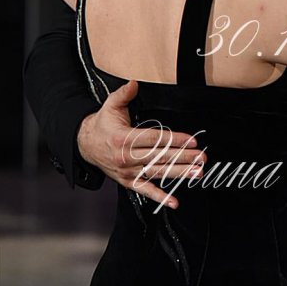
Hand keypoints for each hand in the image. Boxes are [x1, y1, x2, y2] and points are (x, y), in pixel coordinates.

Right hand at [76, 80, 205, 209]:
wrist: (84, 144)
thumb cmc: (102, 125)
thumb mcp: (110, 105)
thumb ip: (123, 94)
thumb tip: (134, 84)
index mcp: (124, 138)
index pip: (155, 139)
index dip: (175, 140)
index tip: (192, 141)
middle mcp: (126, 157)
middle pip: (160, 157)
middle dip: (183, 157)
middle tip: (201, 158)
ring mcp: (127, 171)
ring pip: (157, 173)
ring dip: (179, 174)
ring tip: (197, 173)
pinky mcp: (127, 181)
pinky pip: (145, 190)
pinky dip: (160, 197)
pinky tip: (174, 201)